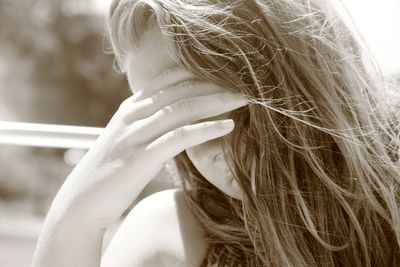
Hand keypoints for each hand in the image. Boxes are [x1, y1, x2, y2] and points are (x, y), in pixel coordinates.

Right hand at [48, 69, 248, 230]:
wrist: (82, 202)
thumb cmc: (111, 172)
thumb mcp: (128, 139)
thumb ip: (148, 124)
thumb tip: (176, 120)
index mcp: (131, 107)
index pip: (169, 79)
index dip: (199, 73)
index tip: (225, 74)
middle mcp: (133, 114)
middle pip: (181, 89)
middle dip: (215, 84)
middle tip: (244, 83)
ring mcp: (136, 133)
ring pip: (183, 108)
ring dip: (218, 101)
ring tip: (245, 99)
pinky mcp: (143, 156)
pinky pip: (181, 136)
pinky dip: (207, 128)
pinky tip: (228, 126)